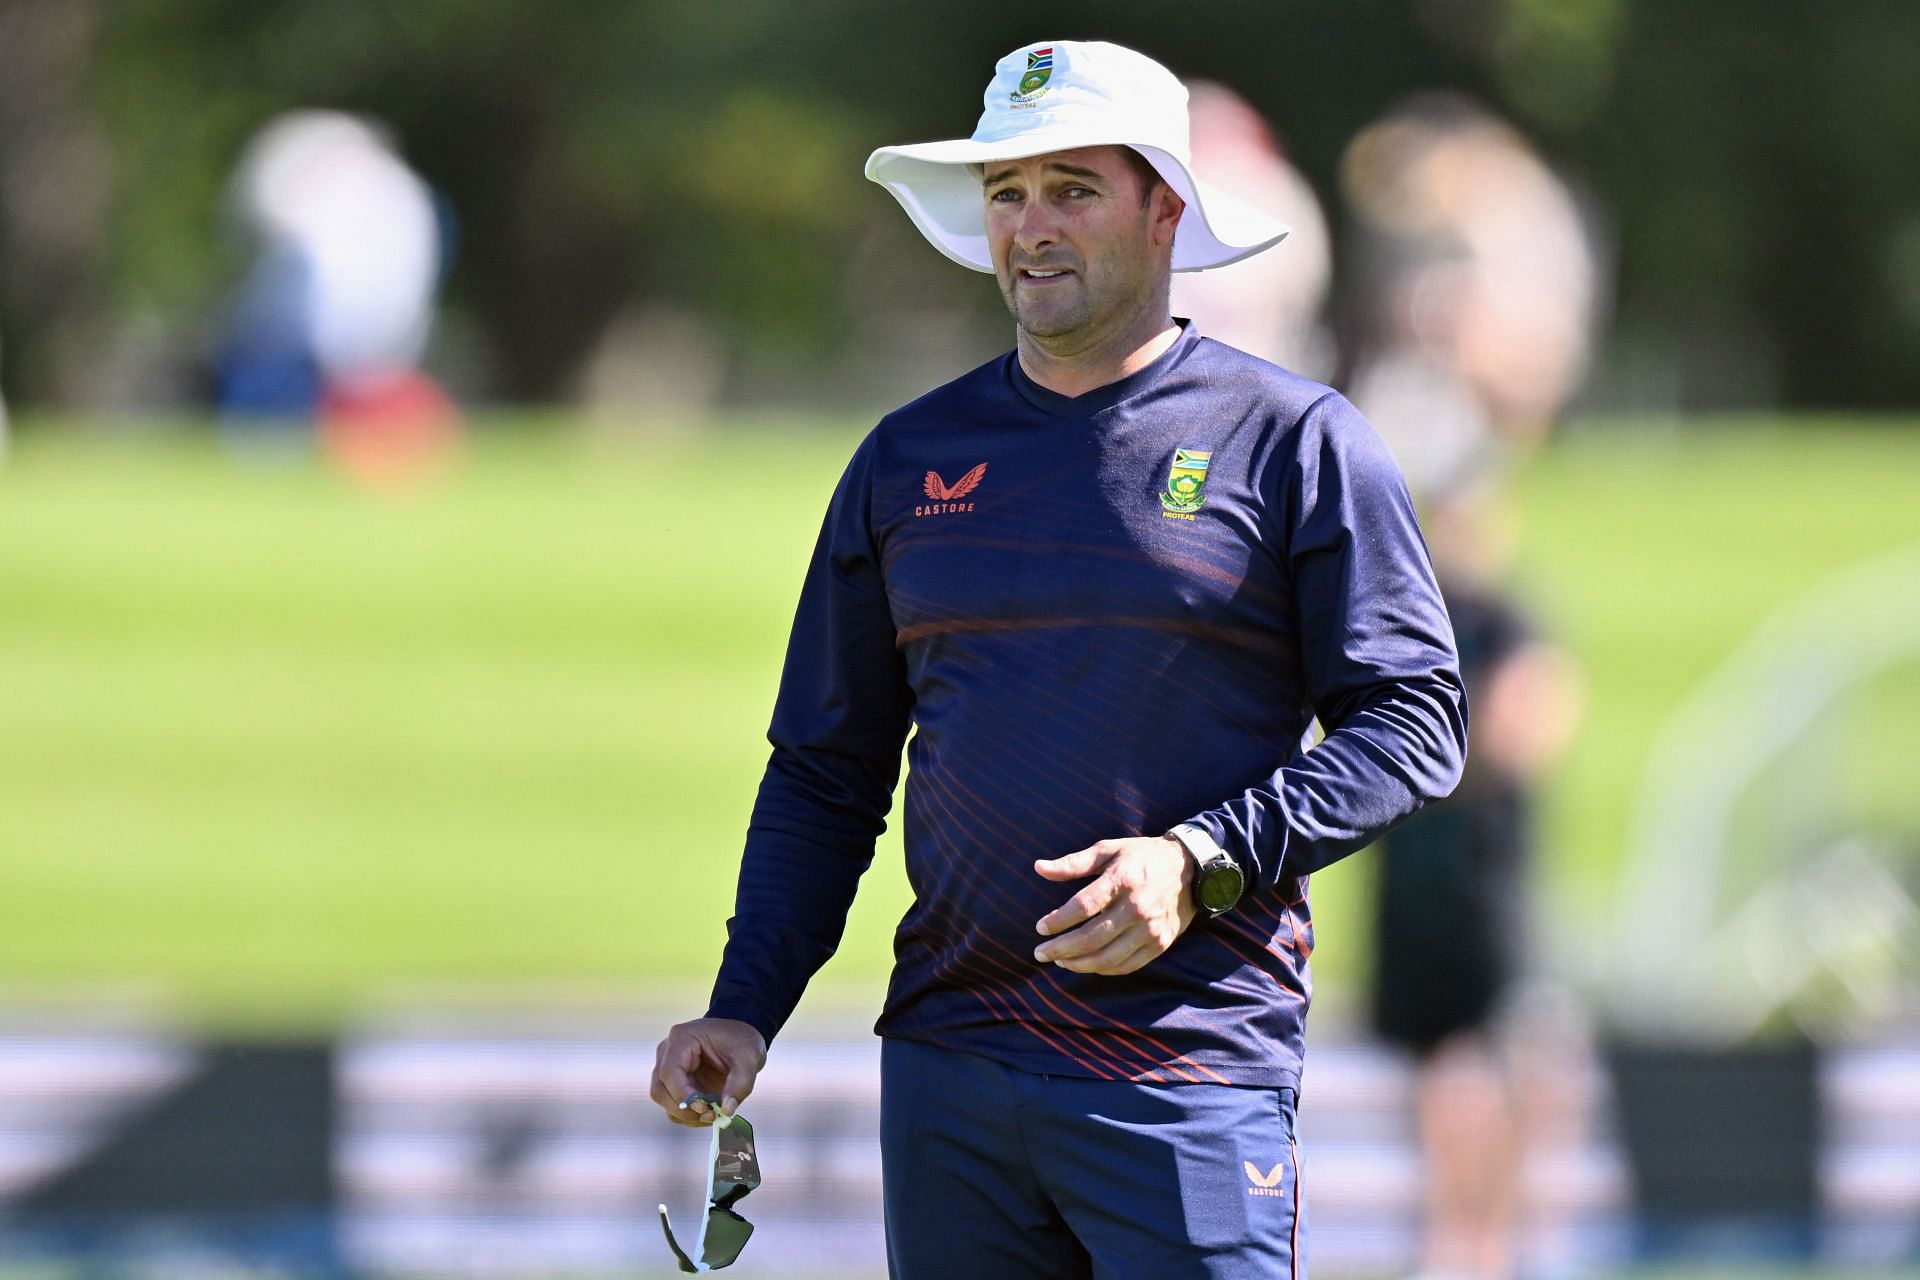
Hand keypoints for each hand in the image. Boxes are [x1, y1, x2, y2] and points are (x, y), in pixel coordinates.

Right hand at [650, 1017, 767, 1126]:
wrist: (740, 1035)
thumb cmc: (742, 1041)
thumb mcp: (749, 1058)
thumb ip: (740, 1084)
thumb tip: (726, 1111)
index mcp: (682, 1039)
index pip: (669, 1073)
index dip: (682, 1095)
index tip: (705, 1108)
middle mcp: (667, 1052)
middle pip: (659, 1089)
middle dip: (682, 1109)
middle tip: (710, 1116)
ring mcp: (667, 1067)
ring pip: (663, 1100)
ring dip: (685, 1114)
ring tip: (713, 1114)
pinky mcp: (673, 1082)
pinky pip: (672, 1104)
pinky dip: (688, 1114)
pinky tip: (709, 1112)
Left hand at [1032, 836, 1196, 974]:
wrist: (1190, 868)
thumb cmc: (1142, 856)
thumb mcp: (1108, 850)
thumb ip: (1073, 863)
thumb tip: (1039, 868)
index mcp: (1122, 880)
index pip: (1082, 907)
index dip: (1058, 921)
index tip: (1040, 928)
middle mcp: (1137, 907)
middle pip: (1092, 938)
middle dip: (1060, 949)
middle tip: (1040, 953)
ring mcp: (1150, 929)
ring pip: (1107, 958)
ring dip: (1078, 964)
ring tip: (1060, 960)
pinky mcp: (1160, 944)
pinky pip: (1126, 966)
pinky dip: (1103, 969)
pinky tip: (1087, 964)